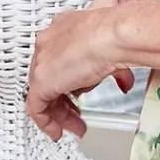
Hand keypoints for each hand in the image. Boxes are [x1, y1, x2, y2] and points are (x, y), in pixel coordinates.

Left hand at [26, 6, 128, 141]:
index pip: (59, 60)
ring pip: (43, 93)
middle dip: (65, 100)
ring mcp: (42, 60)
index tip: (78, 93)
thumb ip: (111, 65)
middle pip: (50, 78)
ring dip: (60, 113)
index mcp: (64, 29)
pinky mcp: (40, 80)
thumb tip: (123, 80)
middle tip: (77, 115)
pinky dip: (46, 122)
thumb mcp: (114, 47)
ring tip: (75, 126)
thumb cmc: (117, 31)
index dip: (69, 80)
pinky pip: (36, 108)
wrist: (114, 33)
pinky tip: (57, 131)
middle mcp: (49, 42)